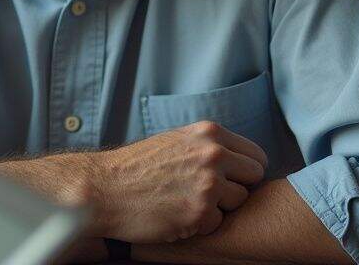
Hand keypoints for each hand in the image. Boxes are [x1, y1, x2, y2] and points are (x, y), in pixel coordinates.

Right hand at [88, 121, 267, 243]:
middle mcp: (213, 155)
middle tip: (209, 194)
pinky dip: (200, 225)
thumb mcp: (174, 140)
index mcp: (208, 133)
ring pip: (237, 202)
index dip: (245, 170)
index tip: (232, 179)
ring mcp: (209, 184)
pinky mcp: (200, 213)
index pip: (256, 155)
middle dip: (235, 187)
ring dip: (218, 207)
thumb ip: (206, 146)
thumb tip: (236, 159)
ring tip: (187, 202)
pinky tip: (176, 215)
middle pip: (254, 177)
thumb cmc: (134, 167)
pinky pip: (217, 224)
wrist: (103, 189)